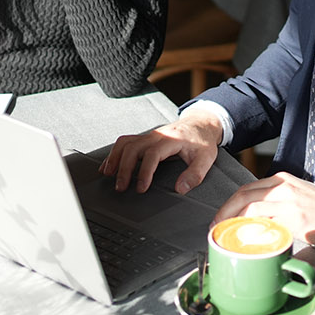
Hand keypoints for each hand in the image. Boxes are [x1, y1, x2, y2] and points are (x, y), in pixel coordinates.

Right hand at [100, 105, 223, 194]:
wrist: (200, 124)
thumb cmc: (202, 142)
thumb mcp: (206, 158)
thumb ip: (195, 174)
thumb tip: (180, 189)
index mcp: (171, 140)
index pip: (153, 154)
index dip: (145, 172)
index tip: (141, 188)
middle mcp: (157, 136)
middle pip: (133, 148)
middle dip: (124, 168)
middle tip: (121, 187)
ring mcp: (149, 136)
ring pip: (125, 143)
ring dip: (115, 158)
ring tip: (108, 175)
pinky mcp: (145, 138)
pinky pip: (125, 142)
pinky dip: (114, 153)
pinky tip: (109, 165)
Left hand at [215, 173, 314, 252]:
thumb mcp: (299, 198)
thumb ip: (278, 203)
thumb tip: (257, 220)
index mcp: (283, 180)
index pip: (247, 188)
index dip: (230, 203)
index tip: (222, 217)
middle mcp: (283, 186)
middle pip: (243, 194)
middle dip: (224, 211)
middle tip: (216, 226)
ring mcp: (288, 201)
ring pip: (249, 206)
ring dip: (232, 221)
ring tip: (225, 233)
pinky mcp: (294, 217)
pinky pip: (265, 221)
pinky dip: (250, 229)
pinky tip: (245, 238)